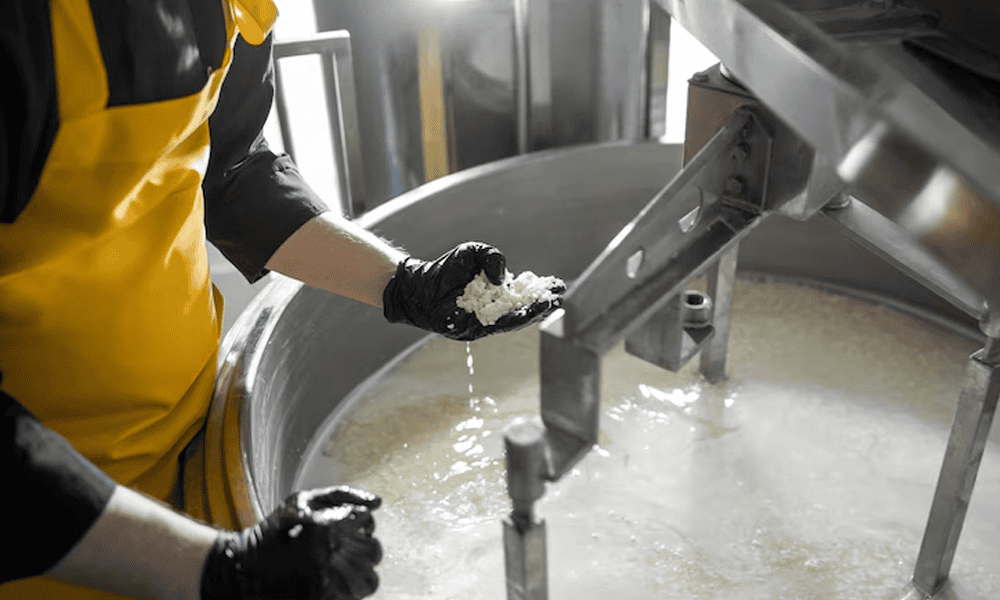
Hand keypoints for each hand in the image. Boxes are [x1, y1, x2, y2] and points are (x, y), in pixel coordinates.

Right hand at [200, 486, 381, 599]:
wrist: (240, 570)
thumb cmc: (274, 531)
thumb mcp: (302, 500)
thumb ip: (342, 495)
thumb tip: (377, 503)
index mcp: (324, 527)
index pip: (366, 523)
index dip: (361, 524)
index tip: (349, 526)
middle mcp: (327, 557)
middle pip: (373, 552)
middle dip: (365, 548)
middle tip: (347, 547)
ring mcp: (325, 584)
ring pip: (369, 580)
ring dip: (362, 571)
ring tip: (344, 566)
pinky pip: (354, 597)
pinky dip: (350, 589)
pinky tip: (335, 579)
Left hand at [382, 242, 564, 340]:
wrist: (419, 284)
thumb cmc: (446, 268)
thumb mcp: (474, 253)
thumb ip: (493, 258)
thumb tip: (503, 279)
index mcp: (498, 292)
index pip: (525, 293)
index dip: (543, 290)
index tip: (559, 286)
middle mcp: (494, 309)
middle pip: (524, 310)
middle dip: (542, 305)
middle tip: (558, 299)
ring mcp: (484, 321)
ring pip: (512, 321)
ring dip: (531, 315)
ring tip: (546, 307)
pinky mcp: (471, 331)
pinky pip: (494, 327)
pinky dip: (509, 321)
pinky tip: (522, 314)